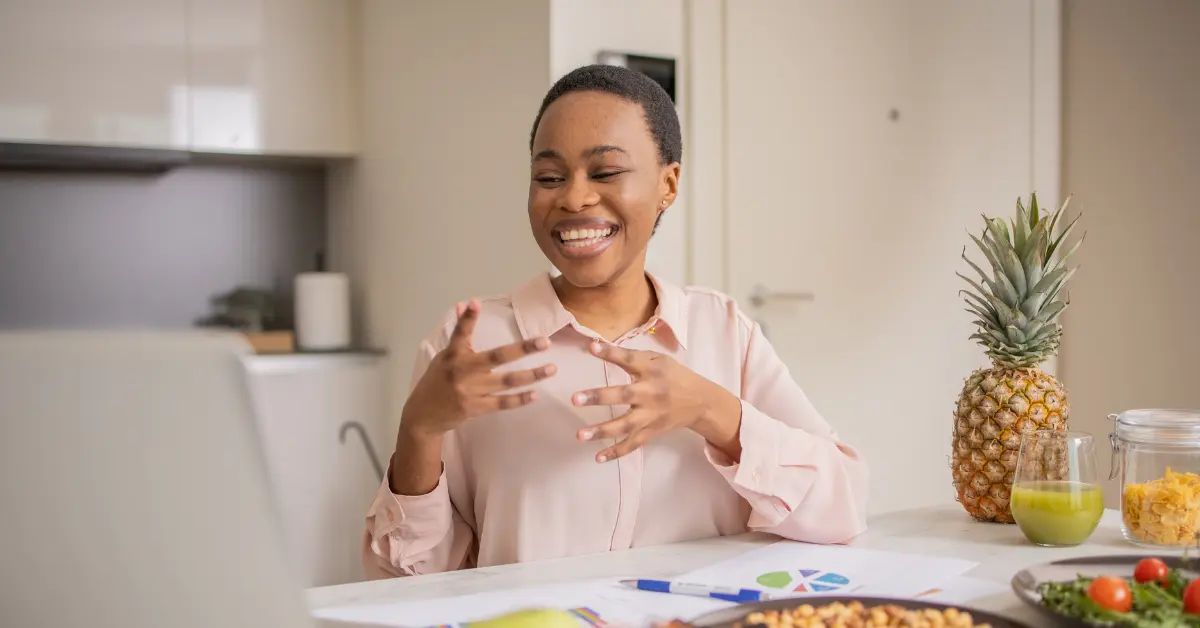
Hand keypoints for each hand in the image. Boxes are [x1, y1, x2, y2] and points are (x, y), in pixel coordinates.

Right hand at [400, 299, 556, 441]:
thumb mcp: (444, 356)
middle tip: (544, 342)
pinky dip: (519, 399)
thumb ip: (459, 334)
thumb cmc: (437, 381)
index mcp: (452, 355)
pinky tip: (535, 394)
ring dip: (531, 375)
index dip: (467, 318)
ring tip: (551, 368)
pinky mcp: (475, 408)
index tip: (474, 303)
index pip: (460, 333)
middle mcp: (461, 370)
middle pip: (496, 357)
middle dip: (522, 349)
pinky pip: (502, 403)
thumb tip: (464, 305)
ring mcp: (470, 391)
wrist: (423, 415)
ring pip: (506, 382)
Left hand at [572, 342, 742, 461]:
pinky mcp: (651, 432)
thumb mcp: (658, 359)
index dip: (611, 353)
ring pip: (625, 425)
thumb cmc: (673, 375)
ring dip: (602, 431)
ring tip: (580, 435)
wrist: (701, 401)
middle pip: (624, 395)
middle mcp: (651, 393)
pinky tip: (598, 457)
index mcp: (652, 370)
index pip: (630, 360)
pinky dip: (616, 452)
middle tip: (575, 399)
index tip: (592, 348)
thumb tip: (596, 347)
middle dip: (599, 397)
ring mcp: (651, 416)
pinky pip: (633, 444)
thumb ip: (631, 355)